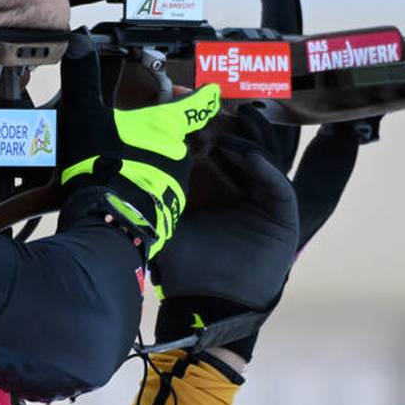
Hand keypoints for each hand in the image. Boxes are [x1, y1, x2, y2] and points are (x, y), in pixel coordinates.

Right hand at [58, 31, 220, 257]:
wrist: (107, 220)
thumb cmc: (101, 164)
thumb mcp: (86, 116)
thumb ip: (84, 79)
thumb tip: (77, 44)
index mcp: (165, 124)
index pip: (196, 104)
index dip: (205, 95)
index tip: (212, 90)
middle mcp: (178, 151)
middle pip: (178, 135)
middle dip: (162, 133)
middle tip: (139, 131)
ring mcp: (176, 182)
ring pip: (170, 163)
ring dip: (153, 160)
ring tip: (123, 162)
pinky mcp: (167, 208)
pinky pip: (161, 189)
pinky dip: (147, 185)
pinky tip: (125, 187)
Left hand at [149, 106, 300, 362]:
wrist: (203, 304)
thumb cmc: (183, 266)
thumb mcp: (164, 218)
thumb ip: (154, 190)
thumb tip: (120, 157)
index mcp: (221, 188)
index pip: (225, 145)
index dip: (217, 123)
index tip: (200, 102)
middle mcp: (247, 192)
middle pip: (251, 145)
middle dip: (242, 122)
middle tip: (227, 100)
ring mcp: (267, 204)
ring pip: (270, 158)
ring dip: (257, 137)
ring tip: (243, 115)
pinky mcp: (283, 218)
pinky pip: (279, 185)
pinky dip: (265, 168)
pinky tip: (248, 154)